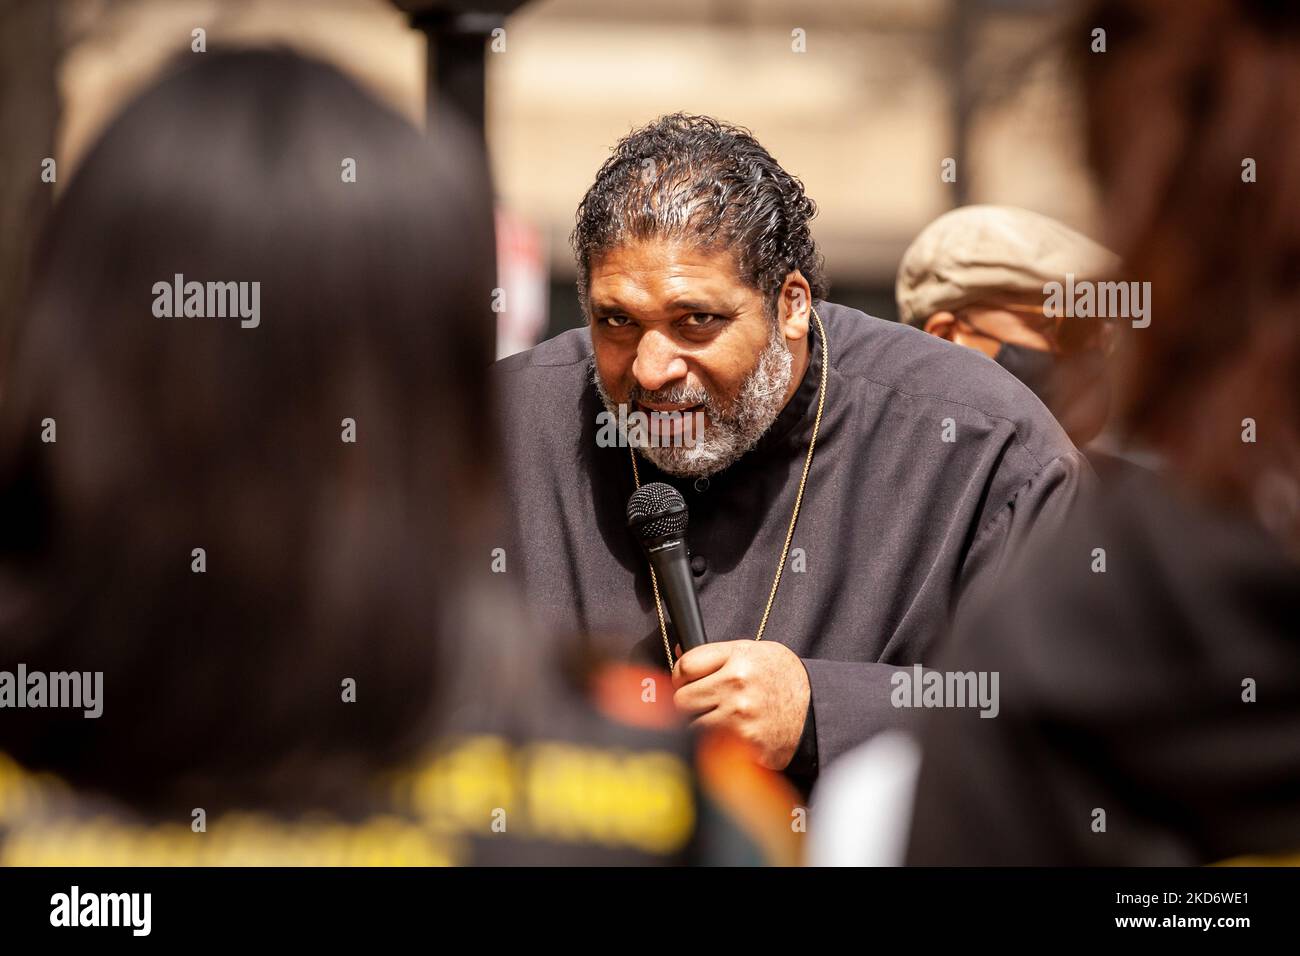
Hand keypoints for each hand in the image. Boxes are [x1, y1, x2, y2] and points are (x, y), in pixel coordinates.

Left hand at [670, 639, 810, 770]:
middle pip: (681, 699)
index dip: (682, 675)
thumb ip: (714, 654)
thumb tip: (676, 653)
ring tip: (718, 719)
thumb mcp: (752, 652)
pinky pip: (709, 748)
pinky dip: (713, 745)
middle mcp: (738, 688)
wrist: (815, 709)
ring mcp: (740, 720)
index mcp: (738, 660)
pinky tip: (728, 736)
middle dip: (688, 702)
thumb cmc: (781, 678)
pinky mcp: (745, 747)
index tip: (687, 681)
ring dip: (699, 725)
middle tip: (703, 703)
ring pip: (691, 727)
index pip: (685, 667)